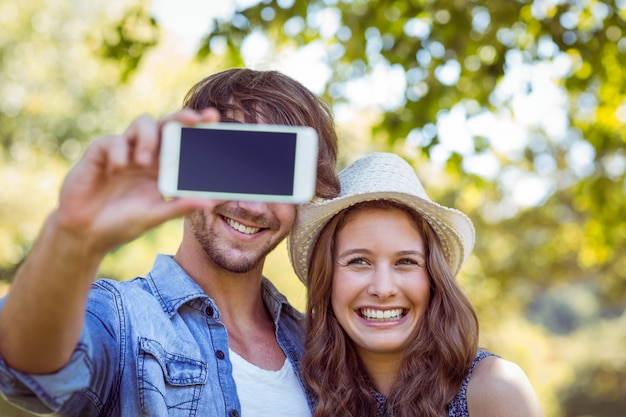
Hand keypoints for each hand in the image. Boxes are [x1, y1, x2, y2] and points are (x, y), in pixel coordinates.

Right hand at [54, 108, 219, 254]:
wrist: (86, 233)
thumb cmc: (123, 222)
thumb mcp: (155, 216)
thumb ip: (180, 207)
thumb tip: (209, 202)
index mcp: (163, 166)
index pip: (183, 140)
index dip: (197, 127)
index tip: (214, 120)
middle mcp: (146, 153)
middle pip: (166, 124)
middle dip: (181, 117)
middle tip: (195, 120)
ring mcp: (123, 150)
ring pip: (142, 123)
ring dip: (148, 138)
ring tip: (144, 162)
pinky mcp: (98, 153)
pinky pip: (111, 142)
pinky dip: (118, 153)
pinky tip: (116, 171)